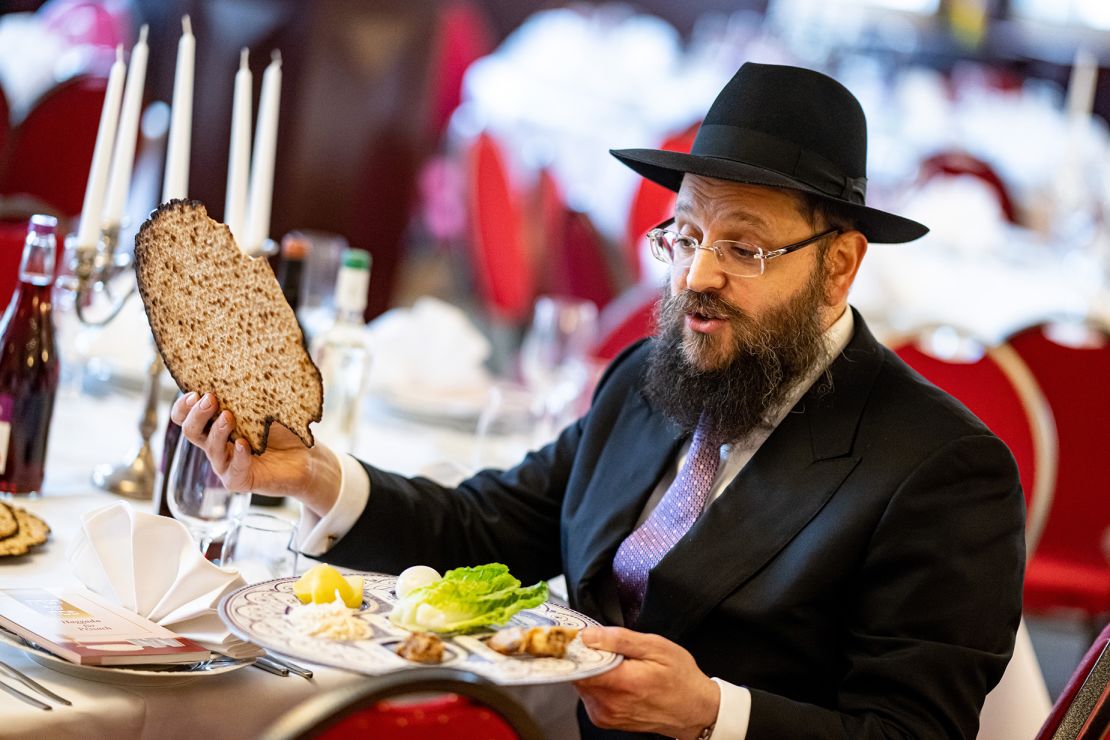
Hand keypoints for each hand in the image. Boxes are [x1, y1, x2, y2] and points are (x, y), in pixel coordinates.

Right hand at [169, 392, 340, 514]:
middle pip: (190, 431)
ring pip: (210, 448)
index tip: (194, 393)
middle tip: (210, 400)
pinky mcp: (238, 479)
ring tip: (228, 417)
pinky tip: (242, 444)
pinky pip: (232, 469)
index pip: (185, 416)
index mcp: (214, 423)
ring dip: (217, 431)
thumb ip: (246, 394)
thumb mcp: (262, 406)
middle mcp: (215, 443)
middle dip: (197, 415)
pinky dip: (238, 455)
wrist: (304, 455)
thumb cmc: (281, 428)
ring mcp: (225, 463)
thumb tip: (240, 368)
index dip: (183, 406)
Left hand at [574, 626, 718, 738]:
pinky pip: (589, 695)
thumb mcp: (656, 647)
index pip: (577, 664)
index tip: (579, 636)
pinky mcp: (604, 720)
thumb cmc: (680, 679)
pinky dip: (597, 683)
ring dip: (593, 669)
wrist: (694, 710)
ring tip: (618, 665)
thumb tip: (589, 635)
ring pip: (581, 683)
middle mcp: (609, 704)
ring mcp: (605, 714)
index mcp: (621, 683)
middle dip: (586, 656)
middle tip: (605, 646)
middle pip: (577, 672)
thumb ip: (619, 639)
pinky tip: (617, 678)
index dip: (575, 646)